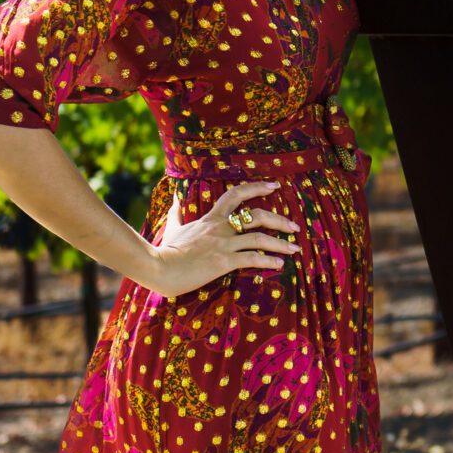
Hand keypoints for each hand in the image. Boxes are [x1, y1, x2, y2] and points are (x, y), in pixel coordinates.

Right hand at [145, 179, 297, 295]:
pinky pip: (253, 259)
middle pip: (257, 215)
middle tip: (294, 226)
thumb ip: (176, 212)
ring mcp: (223, 244)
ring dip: (281, 243)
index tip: (274, 186)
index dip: (256, 188)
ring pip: (260, 238)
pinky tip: (280, 264)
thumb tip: (174, 198)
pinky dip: (269, 261)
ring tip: (295, 248)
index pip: (236, 195)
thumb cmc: (165, 251)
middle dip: (279, 220)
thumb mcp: (173, 227)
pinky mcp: (224, 261)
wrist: (157, 267)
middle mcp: (220, 228)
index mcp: (211, 218)